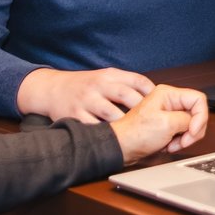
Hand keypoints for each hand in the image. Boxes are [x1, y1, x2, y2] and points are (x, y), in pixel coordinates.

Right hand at [17, 66, 153, 122]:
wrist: (53, 89)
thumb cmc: (85, 85)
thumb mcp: (105, 77)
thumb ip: (127, 83)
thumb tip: (155, 96)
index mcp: (109, 75)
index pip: (138, 81)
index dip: (153, 94)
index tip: (161, 106)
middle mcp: (98, 86)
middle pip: (127, 96)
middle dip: (143, 110)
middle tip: (153, 123)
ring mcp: (86, 101)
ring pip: (111, 114)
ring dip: (126, 125)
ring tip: (137, 133)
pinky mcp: (75, 115)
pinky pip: (94, 127)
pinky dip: (106, 134)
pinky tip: (116, 139)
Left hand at [108, 85, 208, 161]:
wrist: (122, 147)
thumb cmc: (136, 134)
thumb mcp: (167, 124)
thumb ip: (188, 120)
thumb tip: (196, 122)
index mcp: (168, 94)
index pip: (199, 99)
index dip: (200, 117)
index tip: (193, 130)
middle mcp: (170, 101)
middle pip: (196, 113)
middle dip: (193, 130)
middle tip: (184, 140)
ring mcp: (169, 113)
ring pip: (191, 124)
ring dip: (185, 138)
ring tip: (172, 144)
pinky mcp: (167, 125)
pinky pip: (183, 132)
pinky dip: (179, 141)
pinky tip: (168, 145)